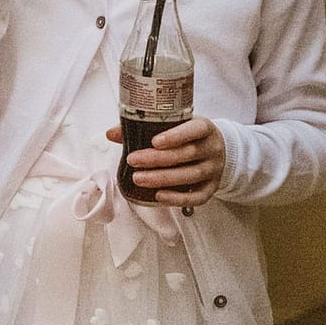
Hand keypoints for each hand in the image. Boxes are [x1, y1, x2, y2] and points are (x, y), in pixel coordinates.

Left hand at [109, 117, 224, 207]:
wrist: (214, 149)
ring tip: (138, 179)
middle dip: (158, 159)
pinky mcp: (212, 187)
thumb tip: (111, 133)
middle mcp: (212, 148)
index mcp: (204, 128)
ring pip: (191, 176)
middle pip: (188, 154)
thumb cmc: (187, 135)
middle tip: (133, 161)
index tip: (154, 141)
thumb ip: (143, 128)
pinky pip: (198, 197)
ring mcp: (214, 169)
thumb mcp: (173, 125)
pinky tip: (159, 196)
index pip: (194, 129)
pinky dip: (178, 199)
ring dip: (163, 179)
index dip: (176, 136)